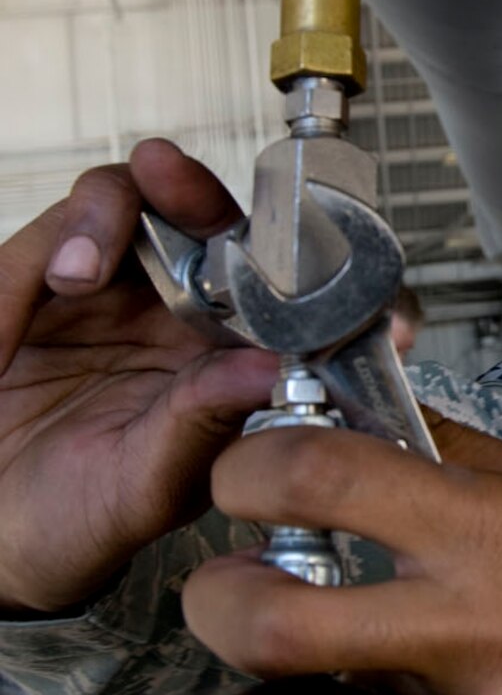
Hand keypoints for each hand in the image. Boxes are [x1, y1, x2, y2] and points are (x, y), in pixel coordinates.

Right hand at [0, 142, 276, 610]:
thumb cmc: (84, 520)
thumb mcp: (150, 484)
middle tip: (162, 173)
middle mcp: (178, 312)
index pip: (272, 280)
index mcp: (228, 355)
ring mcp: (110, 290)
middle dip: (185, 187)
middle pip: (198, 215)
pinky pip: (36, 246)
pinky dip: (21, 270)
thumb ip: (202, 423)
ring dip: (96, 219)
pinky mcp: (35, 284)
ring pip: (119, 204)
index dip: (281, 242)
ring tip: (68, 279)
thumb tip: (267, 369)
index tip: (277, 234)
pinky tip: (10, 330)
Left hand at [182, 421, 501, 694]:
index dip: (248, 474)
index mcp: (493, 533)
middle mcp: (479, 630)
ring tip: (405, 655)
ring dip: (344, 676)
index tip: (239, 481)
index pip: (323, 481)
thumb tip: (368, 418)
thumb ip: (461, 459)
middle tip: (226, 595)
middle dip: (216, 607)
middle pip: (276, 627)